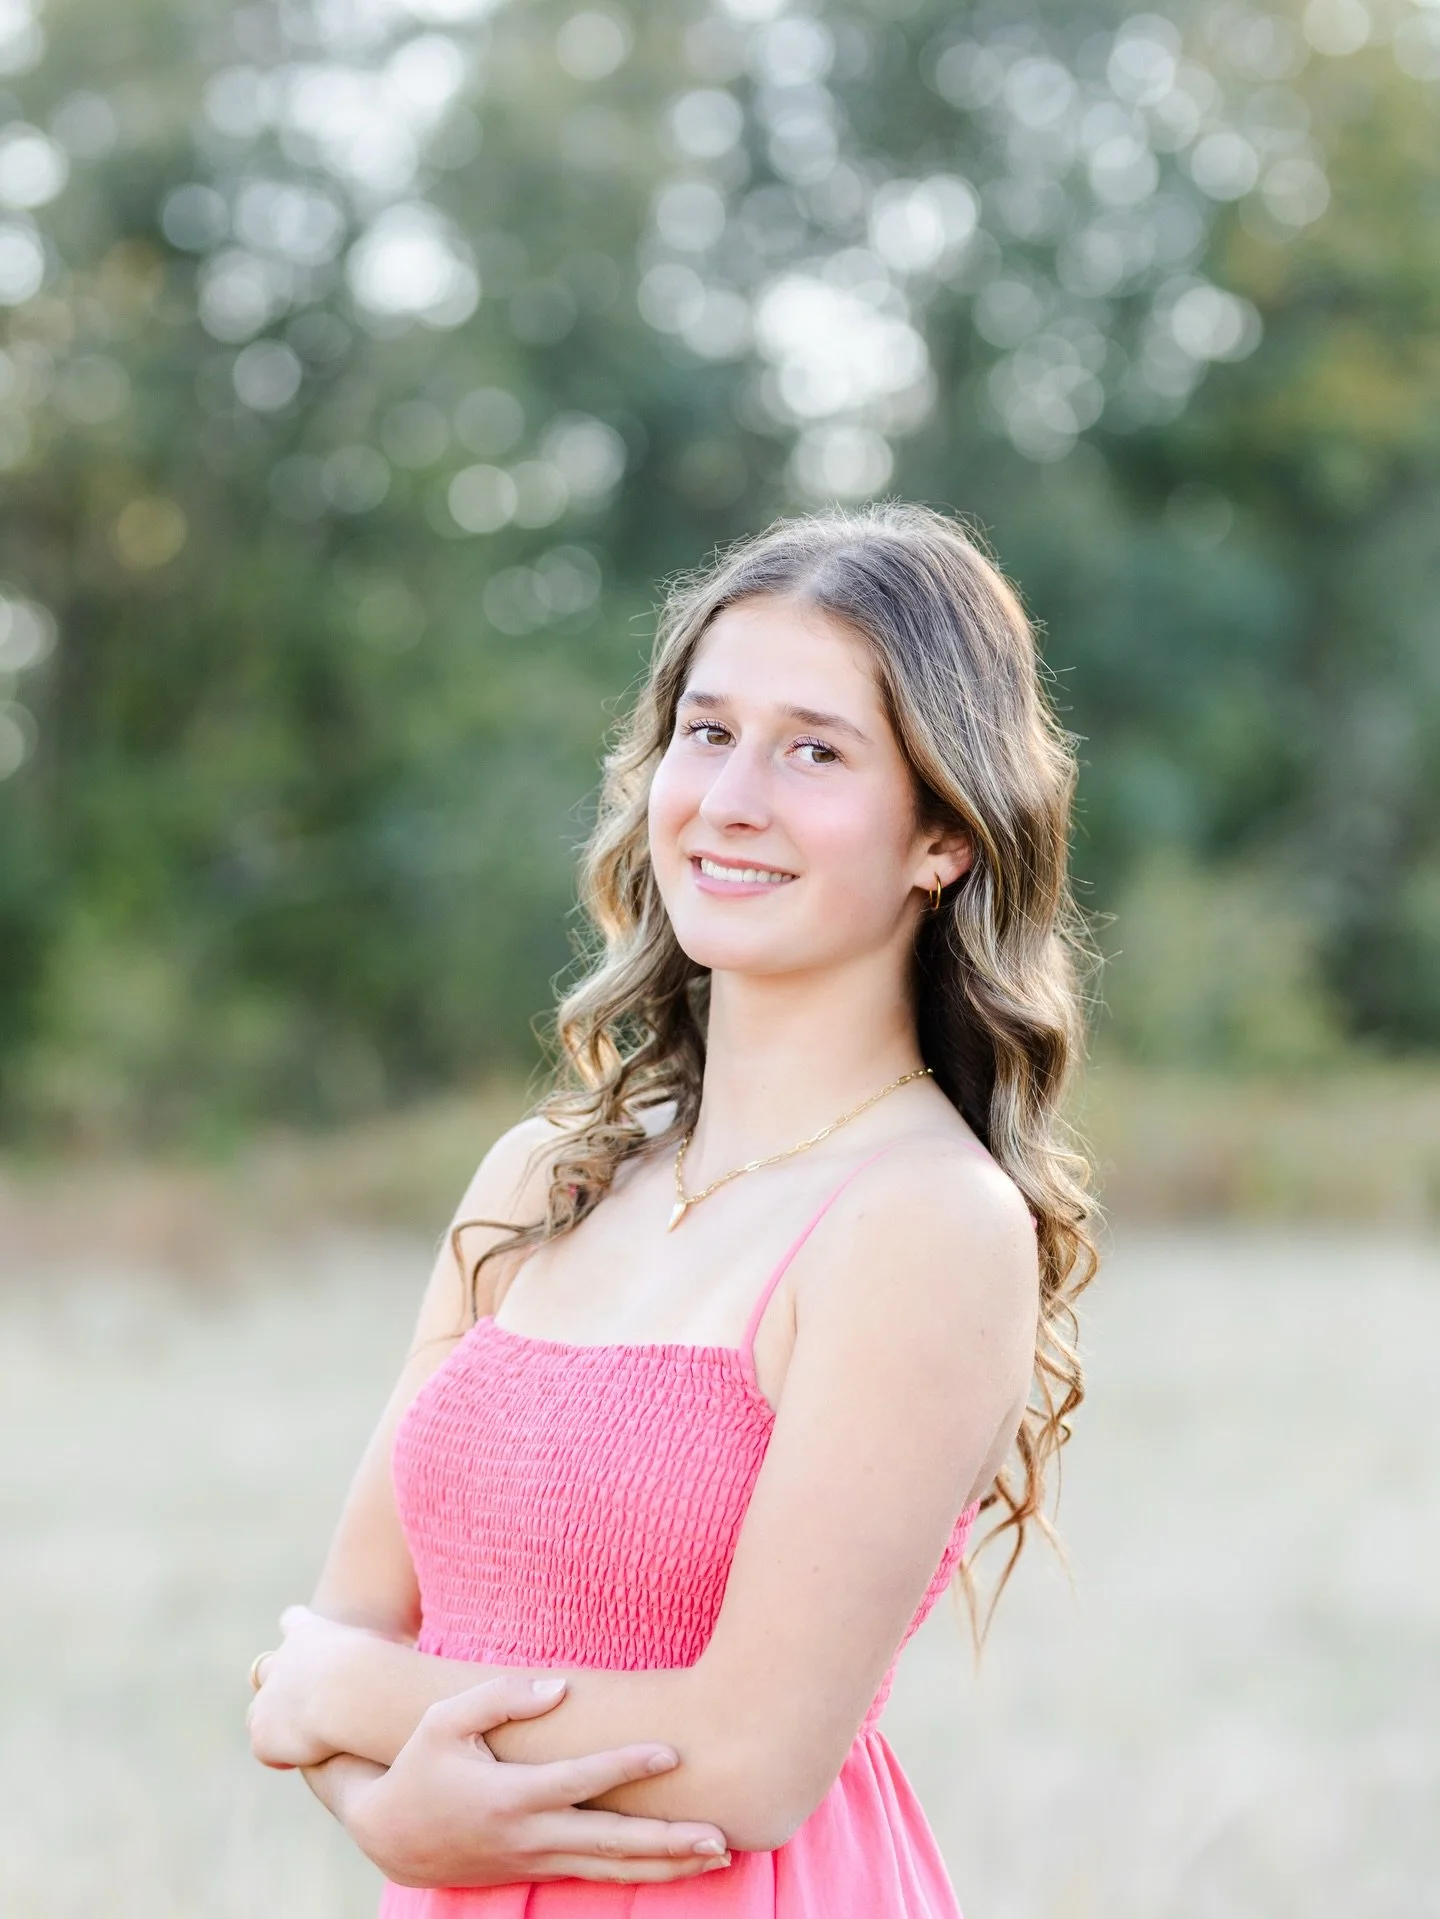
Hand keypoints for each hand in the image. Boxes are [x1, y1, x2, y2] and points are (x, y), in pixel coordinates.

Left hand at [248, 1604, 392, 1769]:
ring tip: (299, 1736)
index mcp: (309, 1631)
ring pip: (258, 1711)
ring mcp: (267, 1698)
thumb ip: (397, 1648)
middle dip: (275, 1680)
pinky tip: (303, 1760)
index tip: (299, 1631)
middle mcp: (281, 1661)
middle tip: (296, 1695)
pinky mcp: (263, 1736)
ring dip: (274, 1721)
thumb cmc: (380, 1667)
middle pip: (266, 1666)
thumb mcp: (392, 1645)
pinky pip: (266, 1750)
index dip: (297, 1628)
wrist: (350, 1693)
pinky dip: (282, 1755)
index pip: (295, 1620)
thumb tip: (426, 1652)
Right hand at [344, 1675, 733, 1887]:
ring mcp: (536, 1861)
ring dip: (666, 1866)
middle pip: (610, 1844)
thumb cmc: (421, 1765)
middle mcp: (530, 1837)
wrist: (391, 1837)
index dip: (625, 1766)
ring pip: (612, 1869)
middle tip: (718, 1835)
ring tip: (717, 1854)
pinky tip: (677, 1866)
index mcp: (509, 1796)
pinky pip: (598, 1876)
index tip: (670, 1752)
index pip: (578, 1781)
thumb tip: (561, 1687)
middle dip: (667, 1841)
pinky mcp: (538, 1870)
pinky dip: (640, 1873)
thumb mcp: (445, 1721)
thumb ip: (501, 1698)